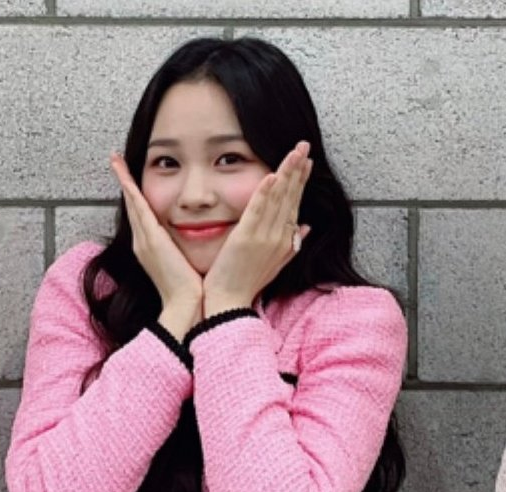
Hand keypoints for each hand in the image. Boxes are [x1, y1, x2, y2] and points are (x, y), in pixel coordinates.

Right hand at [111, 153, 202, 339]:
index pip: (142, 216)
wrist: (186, 306)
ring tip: (116, 160)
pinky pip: (139, 208)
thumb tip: (193, 243)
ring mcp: (144, 240)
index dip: (135, 197)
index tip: (130, 181)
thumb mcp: (184, 266)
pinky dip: (130, 189)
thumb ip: (182, 252)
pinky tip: (125, 174)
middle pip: (133, 206)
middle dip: (124, 183)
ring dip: (124, 180)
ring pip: (133, 203)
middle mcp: (143, 242)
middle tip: (116, 161)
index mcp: (151, 248)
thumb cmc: (190, 290)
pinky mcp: (151, 239)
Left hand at [203, 142, 311, 315]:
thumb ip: (291, 244)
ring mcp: (263, 238)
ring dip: (287, 174)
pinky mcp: (246, 239)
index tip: (306, 163)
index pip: (295, 204)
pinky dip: (264, 193)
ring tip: (294, 152)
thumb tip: (306, 227)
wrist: (229, 302)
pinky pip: (257, 211)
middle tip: (304, 146)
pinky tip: (270, 175)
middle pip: (290, 197)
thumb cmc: (247, 283)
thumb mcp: (275, 264)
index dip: (300, 182)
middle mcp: (278, 237)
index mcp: (284, 241)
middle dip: (298, 169)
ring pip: (278, 200)